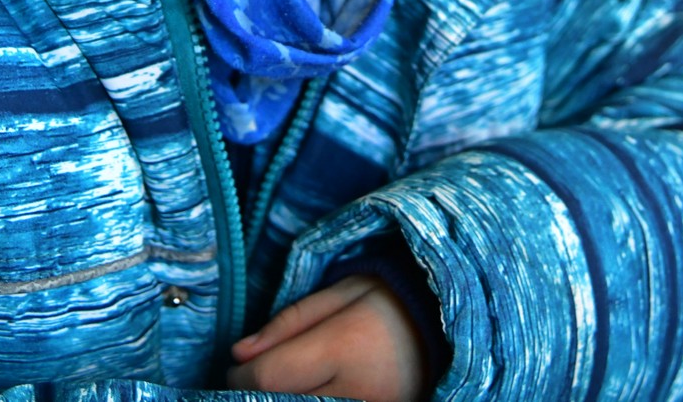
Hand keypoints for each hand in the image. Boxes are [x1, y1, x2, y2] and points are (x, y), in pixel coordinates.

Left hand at [228, 275, 427, 401]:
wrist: (446, 328)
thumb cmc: (390, 300)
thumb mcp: (341, 292)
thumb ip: (288, 323)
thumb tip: (238, 353)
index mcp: (346, 346)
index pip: (270, 376)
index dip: (241, 374)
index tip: (236, 364)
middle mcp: (358, 392)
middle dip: (256, 393)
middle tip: (252, 377)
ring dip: (280, 400)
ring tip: (282, 383)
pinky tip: (307, 393)